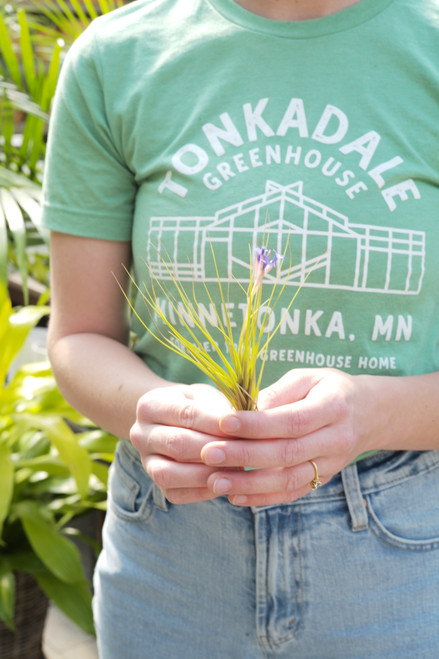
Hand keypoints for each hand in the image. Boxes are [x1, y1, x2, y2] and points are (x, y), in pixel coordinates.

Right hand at [130, 383, 233, 503]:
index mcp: (151, 404)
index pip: (186, 413)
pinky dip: (201, 492)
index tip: (242, 427)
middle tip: (243, 452)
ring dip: (205, 474)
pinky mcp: (156, 484)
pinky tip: (225, 483)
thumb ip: (220, 409)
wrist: (175, 420)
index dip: (215, 422)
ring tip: (235, 471)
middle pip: (177, 444)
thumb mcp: (207, 396)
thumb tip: (241, 427)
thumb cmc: (198, 405)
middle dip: (213, 449)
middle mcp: (140, 433)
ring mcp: (145, 461)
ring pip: (170, 473)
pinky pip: (176, 494)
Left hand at [201, 369, 378, 506]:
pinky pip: (293, 493)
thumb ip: (280, 392)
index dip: (257, 424)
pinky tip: (235, 495)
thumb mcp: (309, 377)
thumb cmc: (331, 389)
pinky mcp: (323, 479)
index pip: (291, 420)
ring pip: (289, 480)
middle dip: (245, 455)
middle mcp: (336, 439)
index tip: (224, 422)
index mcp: (334, 407)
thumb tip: (245, 408)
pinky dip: (263, 498)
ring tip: (215, 480)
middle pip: (287, 453)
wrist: (371, 413)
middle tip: (209, 453)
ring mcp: (332, 464)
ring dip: (249, 483)